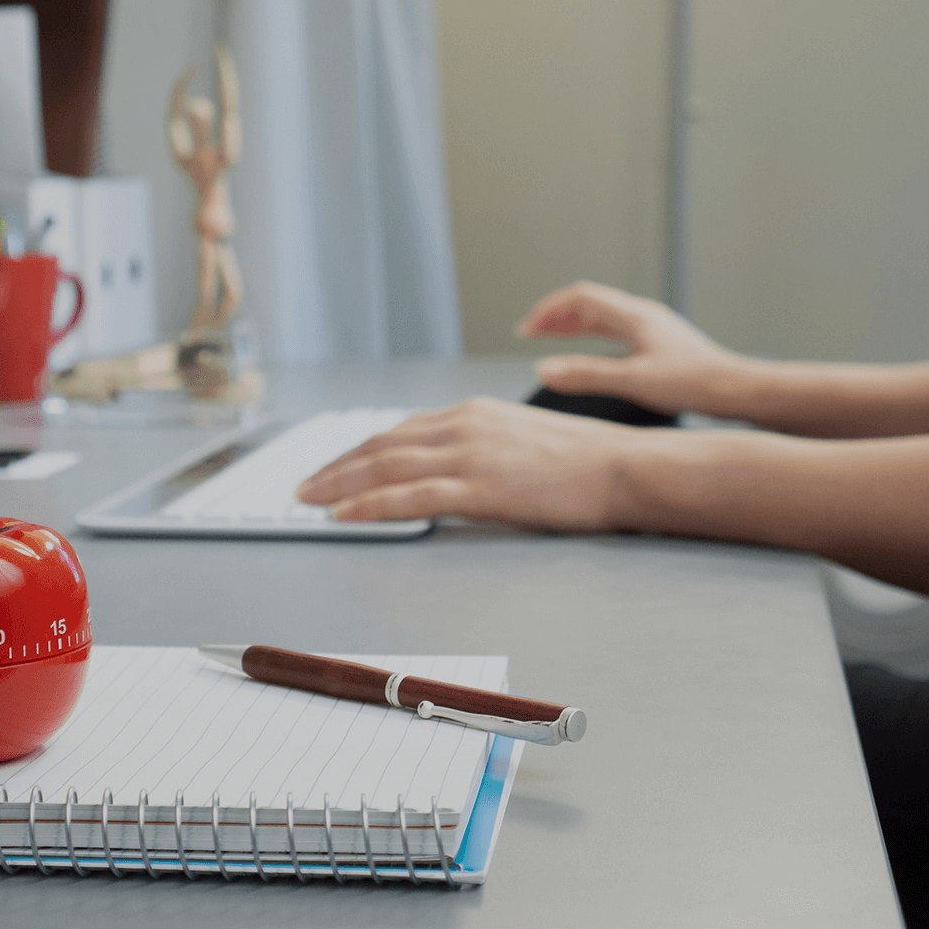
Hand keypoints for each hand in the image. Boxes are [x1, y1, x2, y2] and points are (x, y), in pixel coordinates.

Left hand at [296, 397, 650, 527]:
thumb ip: (482, 448)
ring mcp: (472, 454)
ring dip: (340, 485)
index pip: (400, 432)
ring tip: (309, 500)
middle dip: (336, 467)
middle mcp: (465, 425)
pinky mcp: (482, 487)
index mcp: (474, 413)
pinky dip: (372, 505)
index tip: (332, 467)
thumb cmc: (585, 462)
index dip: (359, 452)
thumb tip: (451, 471)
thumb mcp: (523, 441)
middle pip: (382, 446)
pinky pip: (412, 496)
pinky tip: (345, 515)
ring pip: (387, 467)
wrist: (625, 467)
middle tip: (302, 486)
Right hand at [520, 282, 747, 415]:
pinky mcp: (660, 345)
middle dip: (556, 316)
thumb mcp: (632, 381)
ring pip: (603, 318)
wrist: (735, 390)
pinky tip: (590, 356)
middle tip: (529, 332)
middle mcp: (643, 316)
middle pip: (590, 304)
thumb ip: (586, 375)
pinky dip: (593, 339)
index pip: (581, 299)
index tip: (526, 329)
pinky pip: (616, 333)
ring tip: (550, 340)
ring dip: (573, 326)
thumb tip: (543, 370)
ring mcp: (652, 329)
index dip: (549, 311)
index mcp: (634, 317)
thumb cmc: (692, 384)